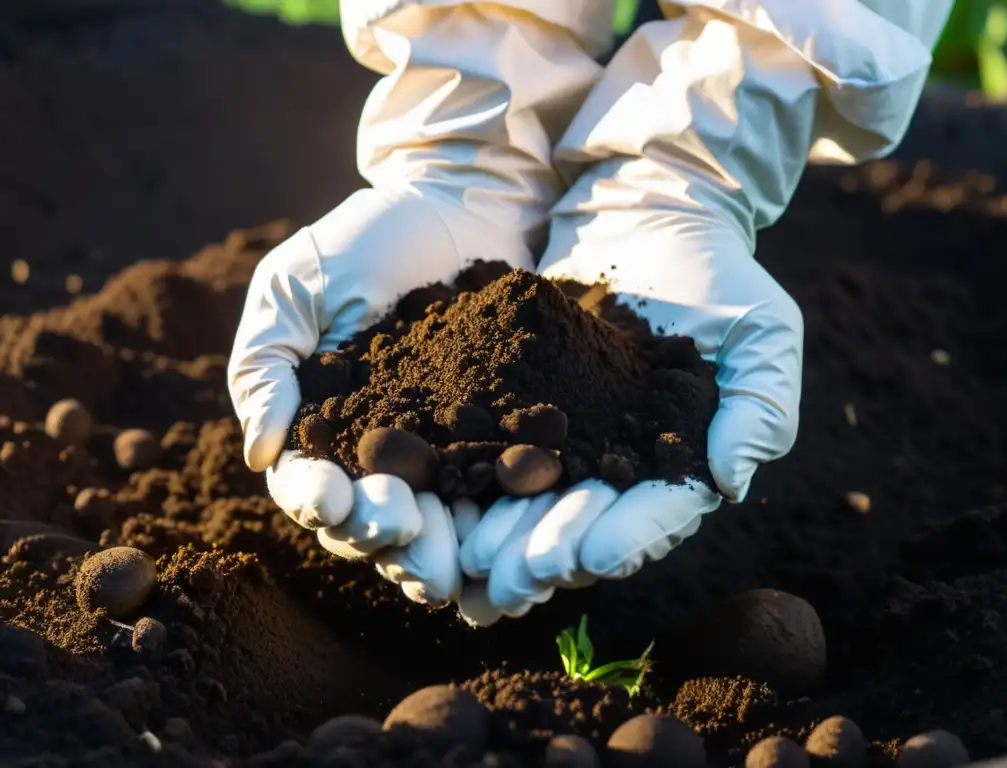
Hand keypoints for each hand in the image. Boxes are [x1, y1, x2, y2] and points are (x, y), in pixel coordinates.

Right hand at [228, 188, 531, 604]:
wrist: (458, 206)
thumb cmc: (365, 239)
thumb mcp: (297, 288)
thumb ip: (266, 366)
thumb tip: (258, 454)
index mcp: (317, 424)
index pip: (305, 481)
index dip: (314, 498)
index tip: (332, 499)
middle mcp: (373, 450)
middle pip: (366, 518)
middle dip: (380, 537)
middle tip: (404, 542)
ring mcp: (434, 450)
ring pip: (429, 521)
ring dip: (434, 548)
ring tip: (451, 568)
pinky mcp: (490, 438)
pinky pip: (489, 488)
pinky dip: (495, 518)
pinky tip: (506, 537)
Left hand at [456, 194, 802, 625]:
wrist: (646, 216)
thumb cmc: (718, 272)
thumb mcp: (760, 329)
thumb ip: (759, 406)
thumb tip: (731, 481)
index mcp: (680, 459)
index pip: (657, 511)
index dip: (626, 536)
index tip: (591, 561)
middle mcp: (620, 464)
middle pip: (583, 523)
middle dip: (546, 555)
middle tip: (508, 585)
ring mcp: (567, 439)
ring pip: (529, 500)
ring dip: (499, 536)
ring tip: (466, 563)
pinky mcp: (518, 408)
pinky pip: (488, 447)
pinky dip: (463, 478)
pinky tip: (435, 506)